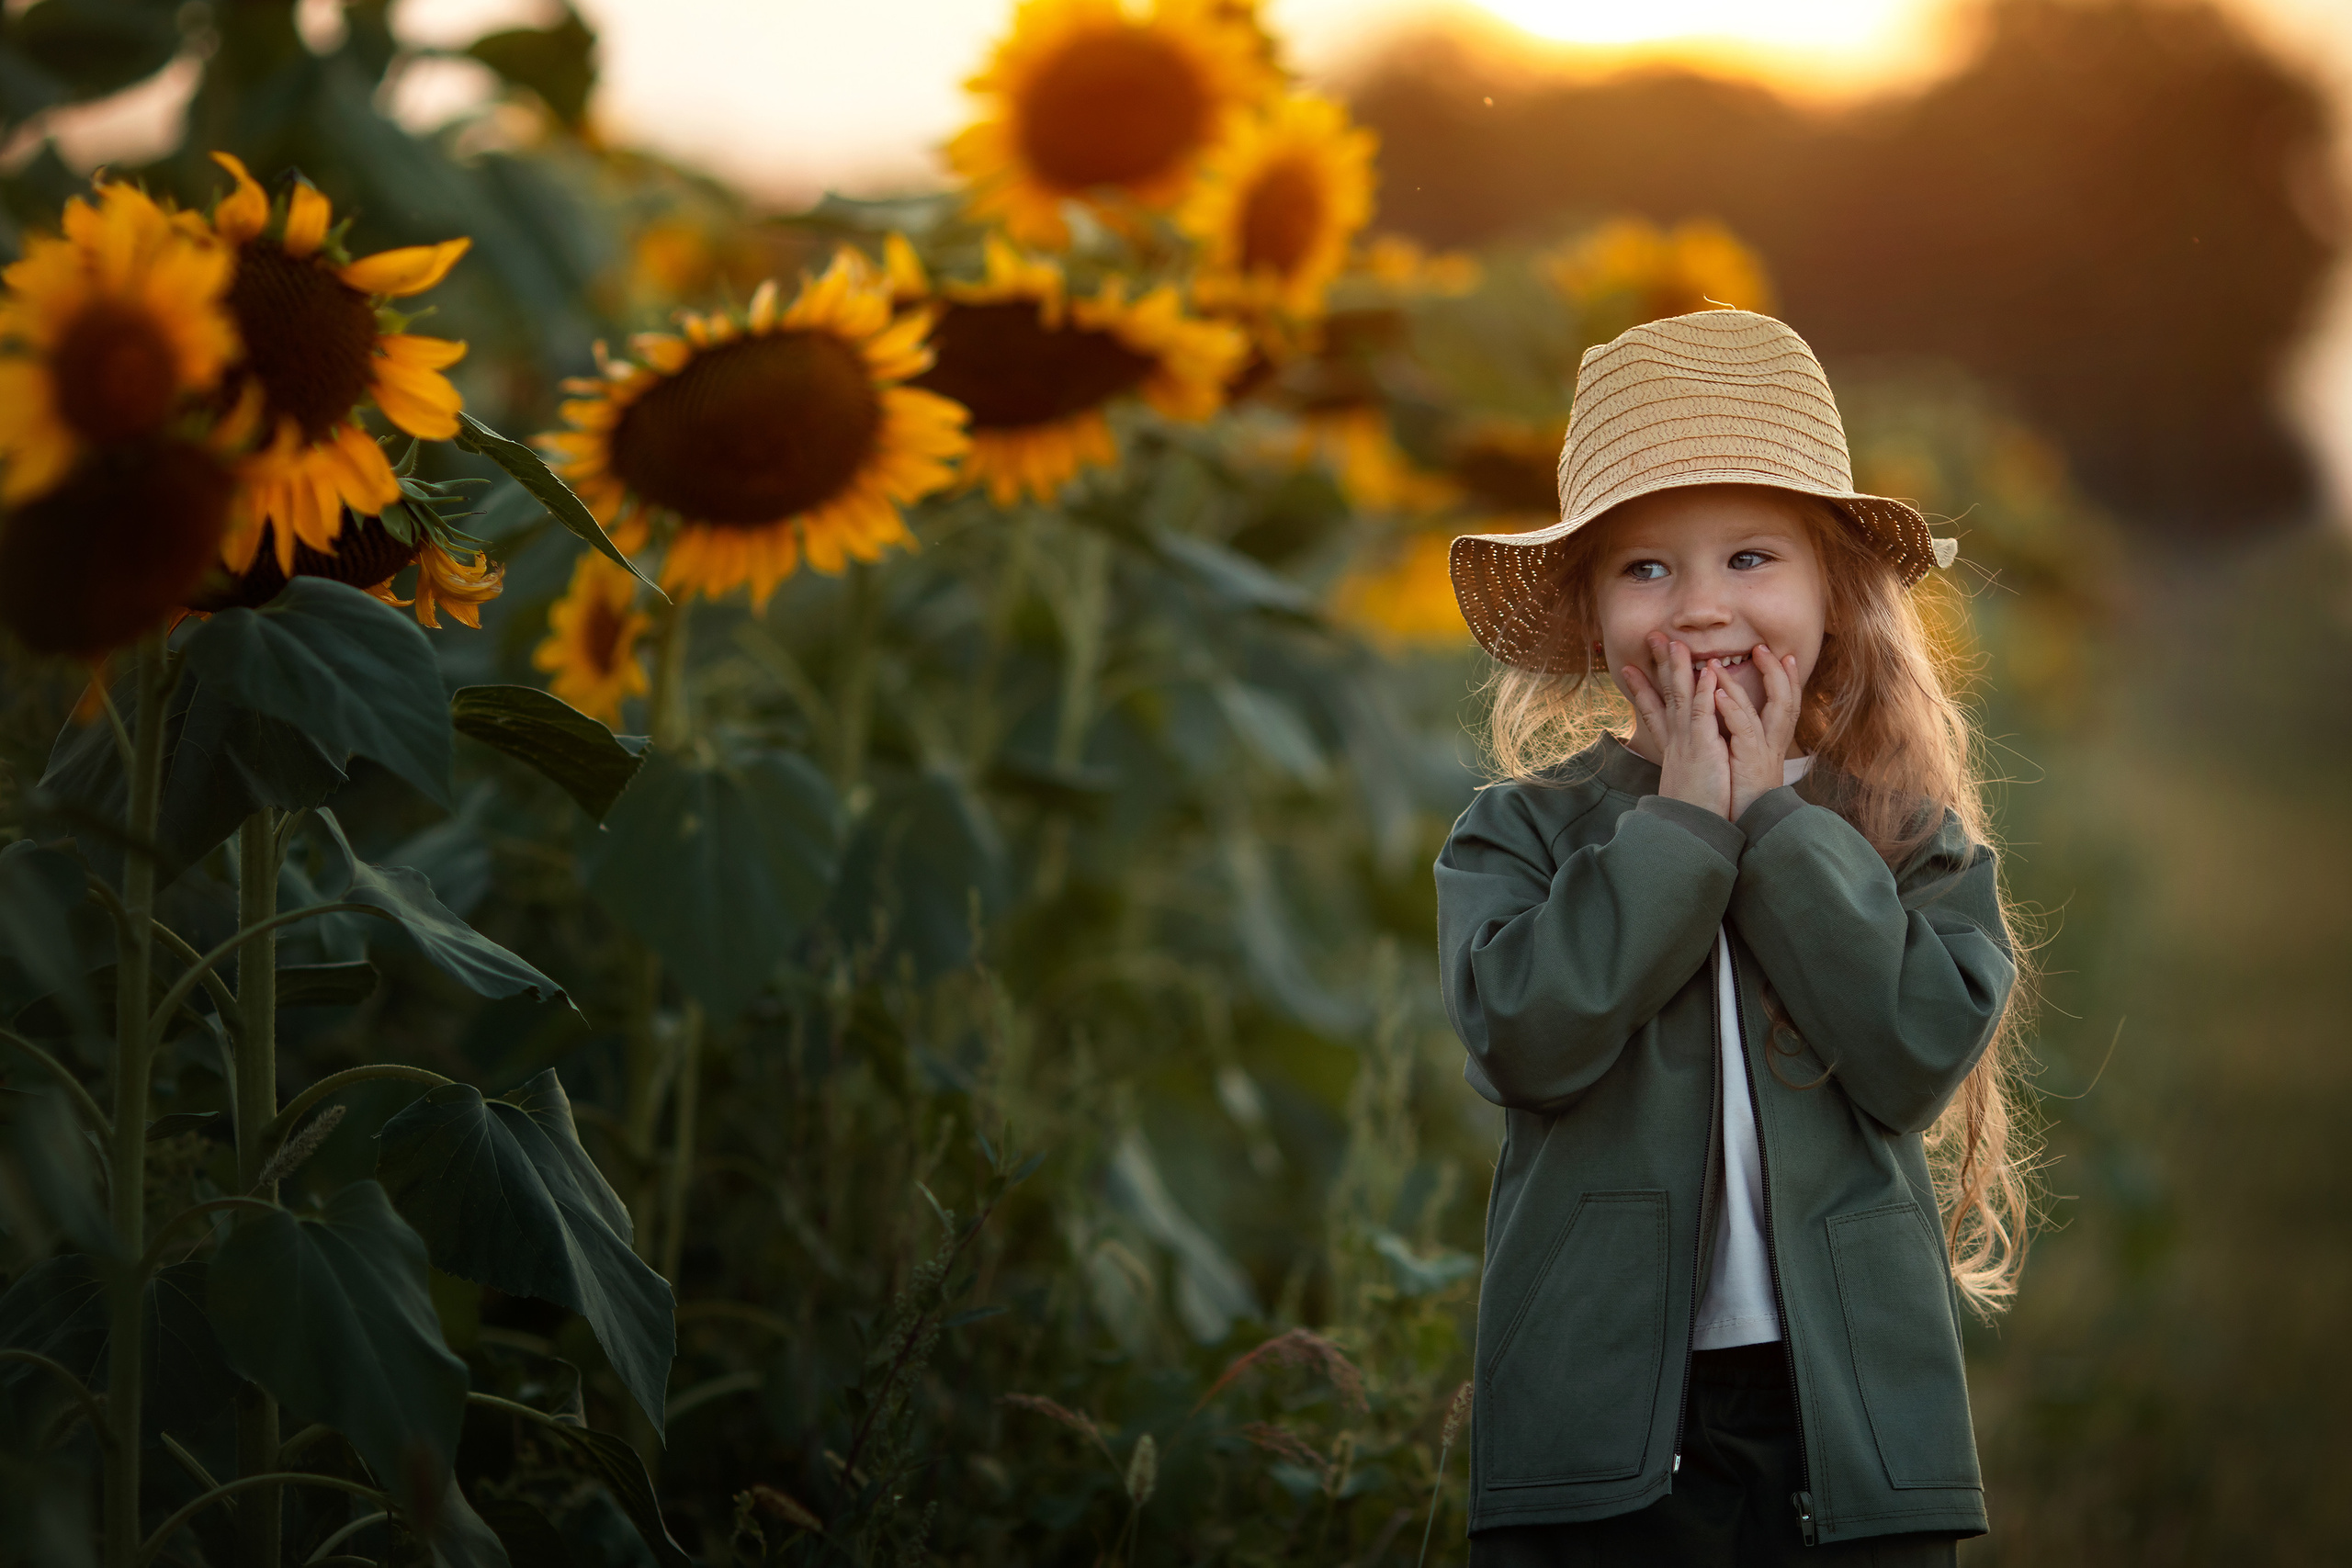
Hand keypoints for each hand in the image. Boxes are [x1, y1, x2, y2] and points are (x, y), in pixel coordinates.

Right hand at [1621, 634, 1731, 818]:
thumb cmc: (1693, 810)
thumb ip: (1682, 763)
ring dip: (1677, 668)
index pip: (1654, 710)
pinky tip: (1705, 672)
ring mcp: (1686, 742)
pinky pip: (1700, 714)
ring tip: (1675, 643)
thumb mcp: (1684, 781)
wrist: (1690, 832)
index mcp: (1672, 748)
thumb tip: (1677, 761)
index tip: (1628, 668)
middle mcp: (1675, 740)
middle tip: (1652, 637)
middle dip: (1658, 664)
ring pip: (1680, 697)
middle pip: (1665, 694)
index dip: (1642, 687)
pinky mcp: (1701, 749)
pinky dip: (1702, 692)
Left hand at [1713, 642, 1804, 819]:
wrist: (1744, 828)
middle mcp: (1772, 744)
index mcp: (1771, 743)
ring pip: (1761, 709)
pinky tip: (1719, 693)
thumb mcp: (1746, 765)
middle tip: (1763, 647)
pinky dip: (1732, 709)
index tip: (1784, 655)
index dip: (1786, 679)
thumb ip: (1743, 743)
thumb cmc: (1740, 798)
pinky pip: (1744, 729)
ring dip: (1740, 683)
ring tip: (1720, 663)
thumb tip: (1733, 724)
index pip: (1785, 703)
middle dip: (1775, 672)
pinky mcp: (1750, 761)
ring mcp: (1763, 752)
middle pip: (1785, 699)